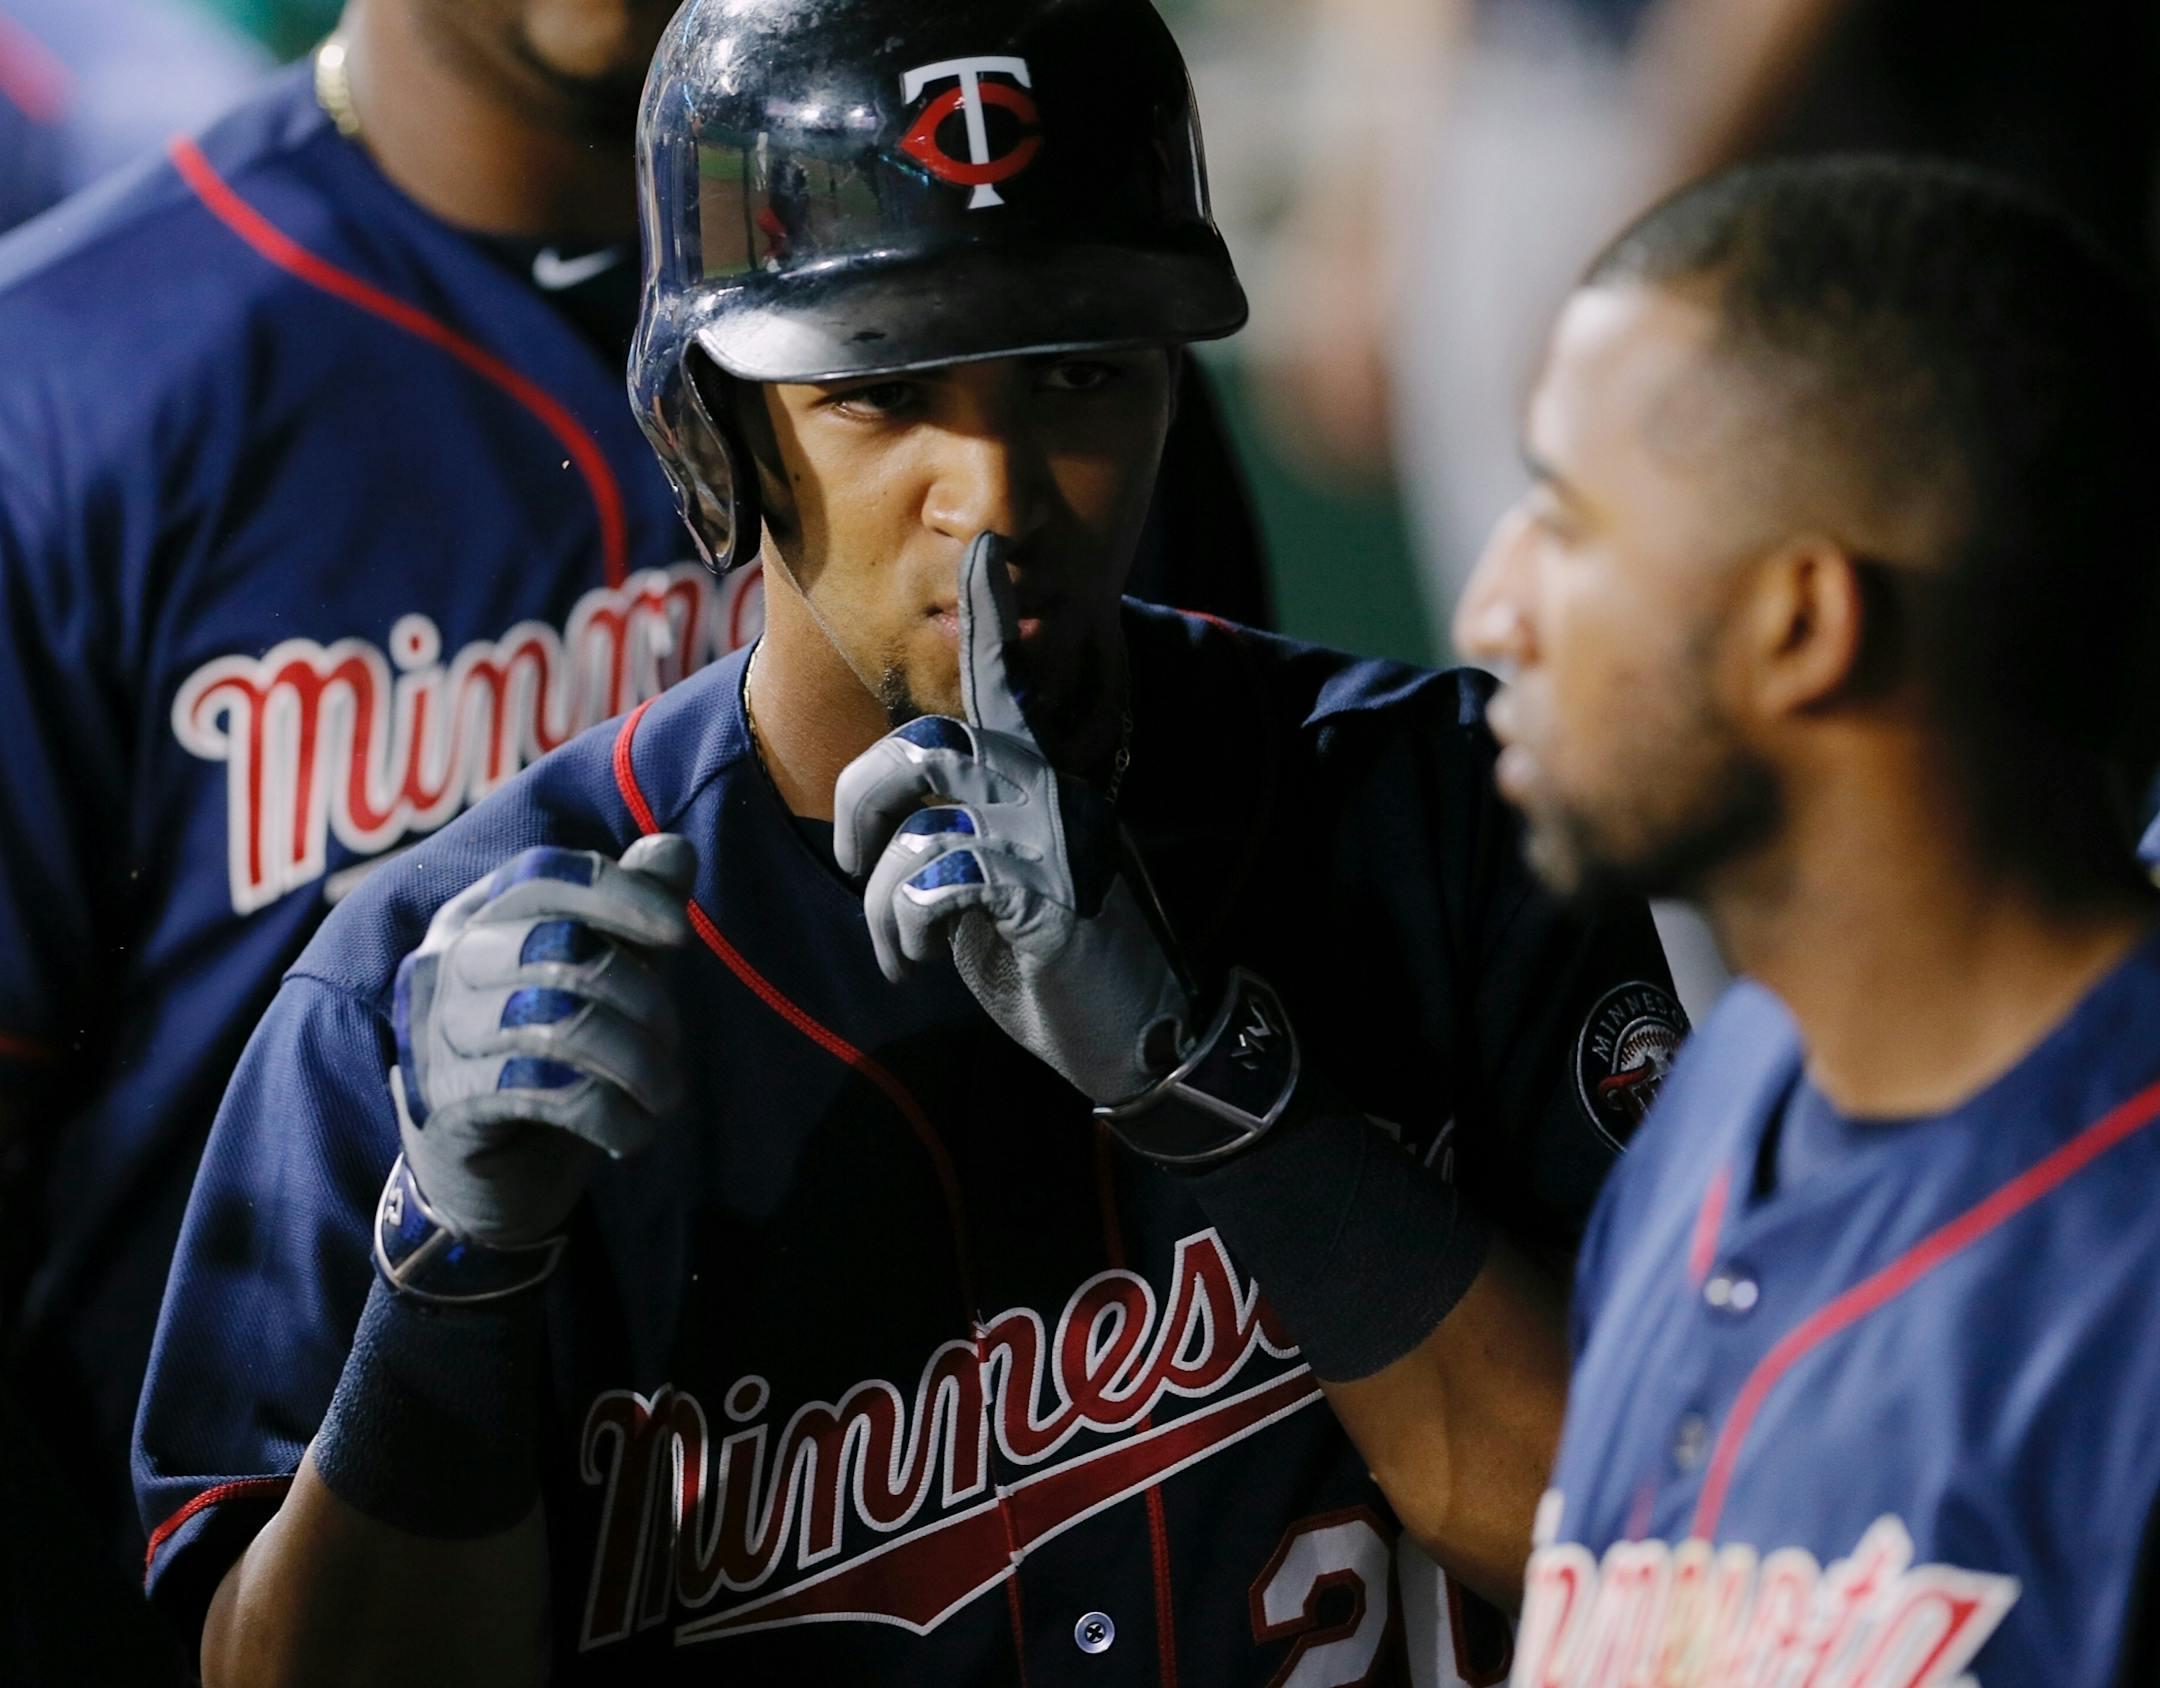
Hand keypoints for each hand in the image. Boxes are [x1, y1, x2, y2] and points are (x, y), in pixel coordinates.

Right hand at [390, 834, 695, 1245]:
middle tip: (672, 1043)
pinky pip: (545, 1091)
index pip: (546, 876)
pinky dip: (610, 1114)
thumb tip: (675, 850)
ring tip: (664, 1094)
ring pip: (557, 1021)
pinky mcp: (444, 1101)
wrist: (488, 1170)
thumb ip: (631, 912)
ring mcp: (436, 1031)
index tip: (683, 933)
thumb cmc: (548, 1053)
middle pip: (559, 945)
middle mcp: (446, 961)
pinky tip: (631, 1133)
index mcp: (480, 913)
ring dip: (636, 1062)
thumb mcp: (598, 975)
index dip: (621, 894)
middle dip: (642, 996)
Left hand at [833, 533, 1192, 1105]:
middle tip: (857, 860)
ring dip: (882, 898)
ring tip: (899, 945)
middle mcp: (1048, 792)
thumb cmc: (1067, 957)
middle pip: (924, 742)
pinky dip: (909, 928)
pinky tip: (921, 961)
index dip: (994, 611)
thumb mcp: (1013, 881)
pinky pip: (940, 883)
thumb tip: (909, 829)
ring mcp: (1051, 843)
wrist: (1150, 1035)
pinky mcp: (1049, 899)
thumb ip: (971, 833)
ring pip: (921, 821)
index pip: (1007, 678)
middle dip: (861, 802)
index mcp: (1039, 779)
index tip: (988, 545)